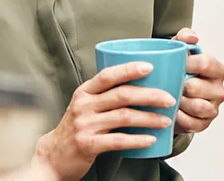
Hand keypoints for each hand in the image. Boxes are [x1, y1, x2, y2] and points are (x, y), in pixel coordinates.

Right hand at [35, 62, 176, 180]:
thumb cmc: (79, 126)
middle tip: (170, 99)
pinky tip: (151, 139)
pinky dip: (137, 140)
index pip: (108, 75)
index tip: (151, 67)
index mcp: (85, 91)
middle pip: (122, 95)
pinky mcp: (88, 144)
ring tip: (167, 121)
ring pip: (124, 117)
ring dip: (149, 118)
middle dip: (150, 95)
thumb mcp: (87, 105)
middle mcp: (83, 105)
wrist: (53, 156)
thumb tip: (147, 84)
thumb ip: (108, 95)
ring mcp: (85, 125)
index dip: (129, 69)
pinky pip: (118, 140)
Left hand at [172, 28, 223, 133]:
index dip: (186, 63)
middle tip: (166, 83)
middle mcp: (219, 90)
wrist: (173, 96)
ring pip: (195, 106)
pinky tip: (170, 111)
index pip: (205, 63)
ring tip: (168, 97)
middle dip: (179, 86)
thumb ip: (185, 37)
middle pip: (197, 87)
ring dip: (179, 102)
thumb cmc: (179, 71)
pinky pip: (190, 123)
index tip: (172, 64)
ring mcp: (213, 108)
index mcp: (218, 70)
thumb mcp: (180, 51)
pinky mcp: (204, 124)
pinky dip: (178, 117)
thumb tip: (191, 37)